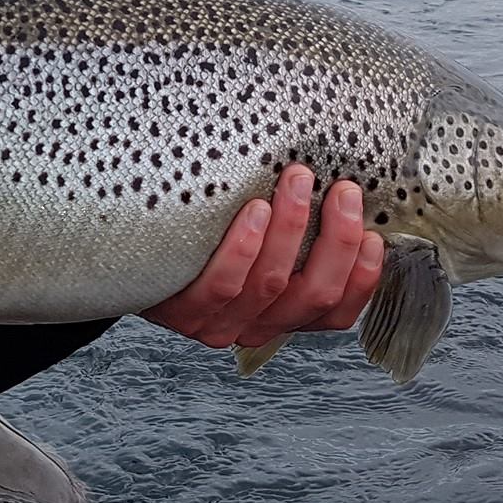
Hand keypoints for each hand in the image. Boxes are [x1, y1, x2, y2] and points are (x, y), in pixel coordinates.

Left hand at [141, 164, 382, 348]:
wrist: (127, 258)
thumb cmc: (203, 240)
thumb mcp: (254, 242)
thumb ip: (292, 227)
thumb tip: (335, 177)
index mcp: (281, 316)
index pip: (335, 313)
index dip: (362, 278)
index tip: (375, 235)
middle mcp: (255, 326)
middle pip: (313, 294)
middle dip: (337, 240)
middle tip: (344, 191)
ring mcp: (217, 323)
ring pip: (271, 283)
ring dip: (293, 228)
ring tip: (297, 180)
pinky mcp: (182, 312)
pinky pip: (222, 284)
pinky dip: (244, 247)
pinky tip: (254, 211)